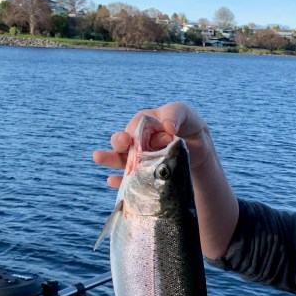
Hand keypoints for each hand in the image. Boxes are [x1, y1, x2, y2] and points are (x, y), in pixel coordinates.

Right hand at [93, 101, 212, 188]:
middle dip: (118, 143)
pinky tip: (112, 182)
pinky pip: (130, 179)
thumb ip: (174, 115)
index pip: (134, 127)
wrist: (198, 146)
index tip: (131, 138)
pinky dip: (120, 181)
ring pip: (121, 159)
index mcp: (143, 123)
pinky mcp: (145, 174)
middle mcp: (137, 140)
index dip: (132, 133)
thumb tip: (168, 127)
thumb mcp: (183, 114)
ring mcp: (139, 158)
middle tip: (123, 143)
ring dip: (109, 159)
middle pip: (122, 142)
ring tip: (97, 157)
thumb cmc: (187, 124)